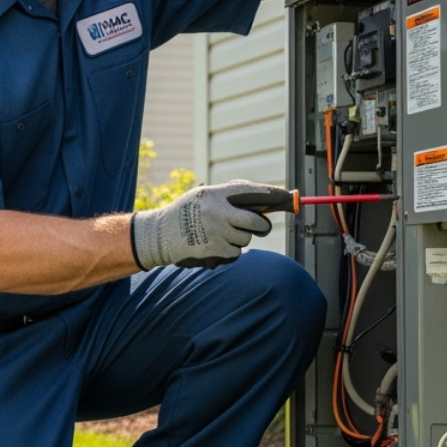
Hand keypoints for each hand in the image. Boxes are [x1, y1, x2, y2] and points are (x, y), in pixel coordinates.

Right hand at [131, 180, 289, 269]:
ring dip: (239, 239)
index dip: (273, 195)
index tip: (288, 197)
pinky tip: (212, 245)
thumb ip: (230, 196)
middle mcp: (219, 213)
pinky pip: (235, 253)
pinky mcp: (216, 252)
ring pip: (246, 239)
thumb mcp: (204, 195)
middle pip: (257, 222)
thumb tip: (264, 201)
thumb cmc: (186, 212)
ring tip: (218, 234)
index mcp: (217, 195)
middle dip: (262, 225)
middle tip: (260, 226)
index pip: (252, 192)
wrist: (158, 235)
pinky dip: (228, 251)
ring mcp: (217, 234)